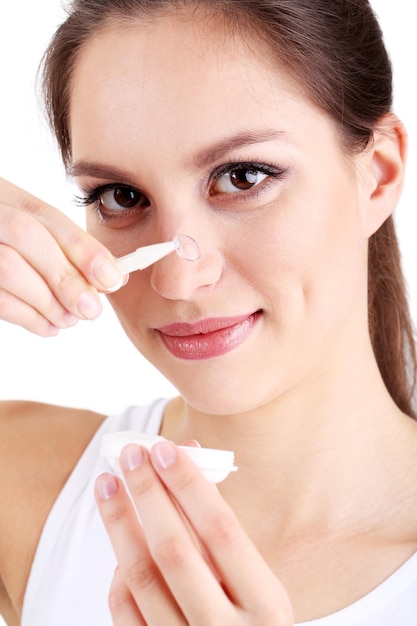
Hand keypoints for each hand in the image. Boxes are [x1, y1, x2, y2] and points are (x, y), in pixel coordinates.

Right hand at [0, 176, 120, 335]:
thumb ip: (62, 249)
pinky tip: (48, 327)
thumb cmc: (6, 246)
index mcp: (3, 195)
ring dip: (47, 302)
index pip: (47, 216)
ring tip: (69, 319)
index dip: (83, 248)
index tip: (111, 278)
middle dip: (66, 277)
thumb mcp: (28, 234)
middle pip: (27, 235)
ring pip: (8, 267)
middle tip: (92, 309)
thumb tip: (110, 277)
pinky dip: (26, 317)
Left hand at [95, 441, 293, 624]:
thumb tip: (187, 461)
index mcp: (266, 604)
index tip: (164, 449)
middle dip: (147, 494)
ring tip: (107, 484)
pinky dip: (119, 573)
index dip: (189, 485)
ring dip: (119, 522)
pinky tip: (119, 540)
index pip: (221, 529)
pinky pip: (126, 612)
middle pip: (174, 549)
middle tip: (130, 454)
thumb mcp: (258, 586)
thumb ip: (222, 534)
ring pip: (141, 576)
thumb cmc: (252, 623)